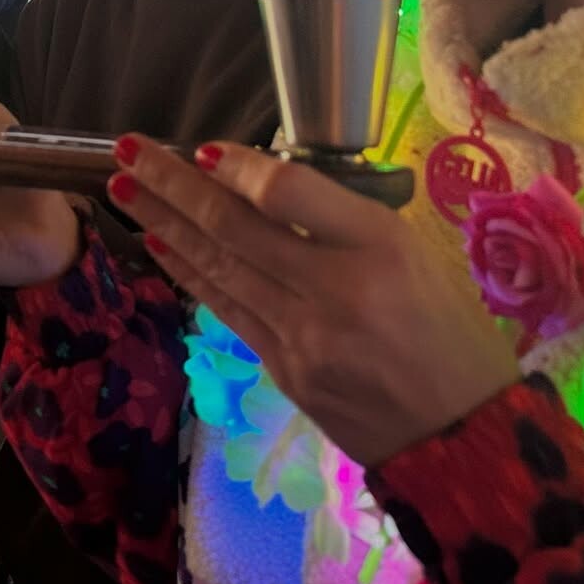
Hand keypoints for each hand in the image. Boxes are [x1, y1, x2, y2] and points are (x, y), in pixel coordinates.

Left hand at [108, 136, 518, 466]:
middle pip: (235, 227)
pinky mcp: (283, 372)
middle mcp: (335, 289)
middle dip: (173, 184)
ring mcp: (302, 337)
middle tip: (128, 148)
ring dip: (163, 222)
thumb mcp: (415, 250)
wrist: (460, 436)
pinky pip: (226, 308)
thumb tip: (262, 182)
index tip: (203, 147)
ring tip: (123, 186)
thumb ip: (344, 217)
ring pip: (218, 267)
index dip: (238, 166)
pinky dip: (189, 272)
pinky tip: (158, 244)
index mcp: (381, 247)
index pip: (288, 193)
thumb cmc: (448, 330)